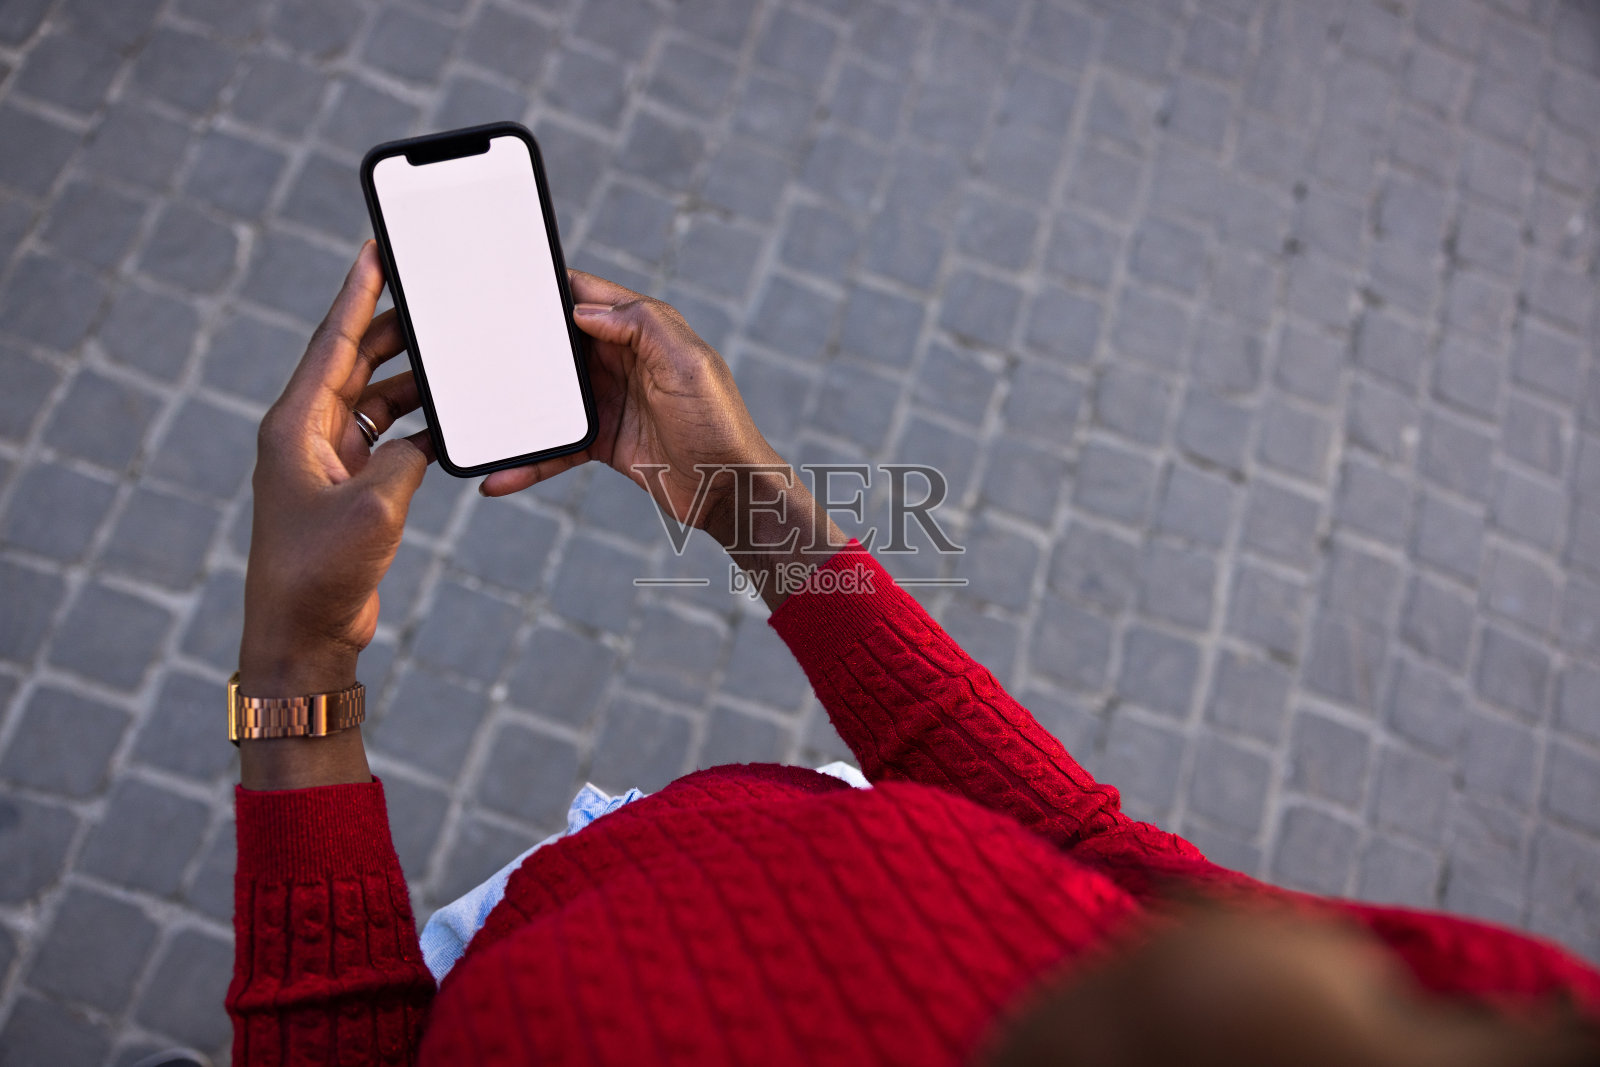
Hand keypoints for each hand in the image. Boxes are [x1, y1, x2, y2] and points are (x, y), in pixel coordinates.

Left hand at [240, 241, 432, 704]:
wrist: (303, 633)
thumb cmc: (321, 572)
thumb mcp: (375, 506)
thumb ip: (406, 458)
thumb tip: (428, 438)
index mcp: (297, 425)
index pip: (332, 342)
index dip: (357, 293)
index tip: (374, 249)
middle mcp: (307, 434)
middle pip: (353, 361)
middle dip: (390, 326)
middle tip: (427, 292)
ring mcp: (327, 461)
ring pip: (373, 398)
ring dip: (409, 378)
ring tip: (447, 351)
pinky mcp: (347, 488)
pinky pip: (386, 437)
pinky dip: (416, 424)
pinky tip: (447, 416)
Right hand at [478, 272, 779, 545]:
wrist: (729, 490)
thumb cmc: (720, 424)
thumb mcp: (690, 364)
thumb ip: (644, 325)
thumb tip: (585, 311)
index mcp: (644, 331)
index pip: (588, 296)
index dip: (550, 286)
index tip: (506, 281)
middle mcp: (623, 360)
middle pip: (559, 343)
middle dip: (518, 343)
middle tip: (470, 343)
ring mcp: (609, 401)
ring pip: (550, 396)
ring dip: (515, 406)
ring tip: (473, 412)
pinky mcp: (603, 441)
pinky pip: (557, 446)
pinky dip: (531, 461)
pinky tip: (500, 476)